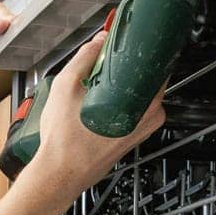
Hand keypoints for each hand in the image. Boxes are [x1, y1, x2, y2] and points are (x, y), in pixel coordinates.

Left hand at [0, 0, 13, 72]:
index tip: (3, 26)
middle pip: (1, 13)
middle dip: (9, 22)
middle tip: (18, 32)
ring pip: (9, 18)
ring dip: (14, 28)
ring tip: (18, 39)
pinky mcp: (2, 20)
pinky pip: (12, 25)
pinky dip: (15, 32)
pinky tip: (16, 41)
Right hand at [31, 31, 165, 191]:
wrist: (60, 174)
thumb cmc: (64, 140)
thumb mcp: (67, 85)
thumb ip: (86, 57)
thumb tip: (99, 40)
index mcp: (144, 102)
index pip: (155, 63)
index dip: (139, 48)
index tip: (124, 43)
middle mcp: (150, 117)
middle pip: (146, 78)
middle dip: (126, 68)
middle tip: (102, 65)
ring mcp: (143, 129)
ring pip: (139, 95)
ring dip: (121, 86)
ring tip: (95, 88)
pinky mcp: (134, 138)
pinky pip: (133, 111)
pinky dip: (120, 103)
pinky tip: (98, 106)